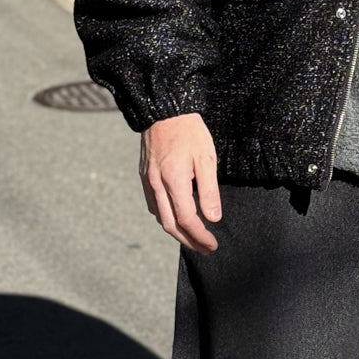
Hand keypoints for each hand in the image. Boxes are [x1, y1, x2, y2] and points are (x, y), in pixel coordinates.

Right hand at [140, 113, 220, 252]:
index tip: (213, 245)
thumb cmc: (189, 131)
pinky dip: (165, 217)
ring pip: (159, 217)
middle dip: (188, 241)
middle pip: (171, 225)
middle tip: (205, 249)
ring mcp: (148, 180)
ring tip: (193, 238)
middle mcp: (157, 184)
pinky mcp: (145, 175)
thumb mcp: (206, 158)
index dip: (200, 236)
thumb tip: (213, 219)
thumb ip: (209, 190)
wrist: (164, 108)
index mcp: (174, 181)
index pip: (187, 220)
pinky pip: (153, 204)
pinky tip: (176, 217)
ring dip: (176, 232)